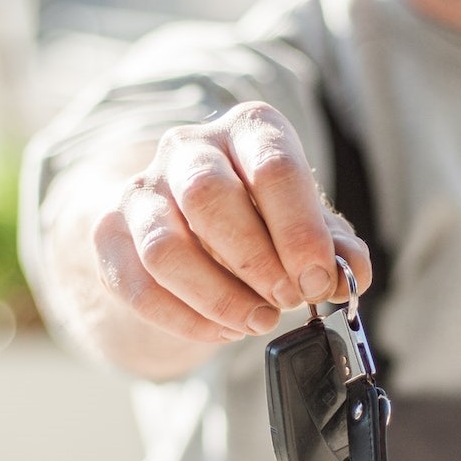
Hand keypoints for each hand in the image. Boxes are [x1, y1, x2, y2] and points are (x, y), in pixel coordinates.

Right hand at [92, 101, 372, 343]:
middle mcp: (188, 148)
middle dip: (255, 261)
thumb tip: (351, 272)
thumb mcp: (305, 227)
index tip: (316, 280)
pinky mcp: (109, 235)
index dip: (298, 231)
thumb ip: (334, 248)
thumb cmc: (259, 220)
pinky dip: (186, 319)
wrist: (189, 226)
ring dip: (218, 297)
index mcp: (247, 130)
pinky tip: (222, 330)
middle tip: (286, 300)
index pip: (272, 166)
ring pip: (165, 248)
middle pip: (208, 196)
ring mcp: (142, 191)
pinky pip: (139, 286)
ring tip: (257, 321)